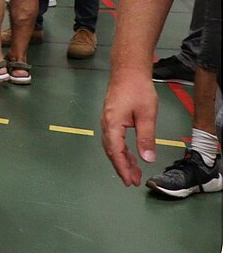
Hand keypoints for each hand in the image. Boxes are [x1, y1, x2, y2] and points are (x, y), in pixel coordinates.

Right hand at [101, 69, 159, 184]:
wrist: (128, 70)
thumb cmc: (138, 90)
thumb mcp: (146, 115)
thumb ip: (146, 138)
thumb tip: (147, 159)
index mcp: (112, 124)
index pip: (115, 151)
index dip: (122, 167)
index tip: (129, 181)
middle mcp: (106, 123)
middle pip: (111, 150)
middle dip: (121, 166)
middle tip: (132, 181)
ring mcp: (107, 120)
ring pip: (112, 145)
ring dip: (121, 159)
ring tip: (133, 172)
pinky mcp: (111, 117)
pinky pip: (113, 138)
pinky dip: (121, 149)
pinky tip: (129, 154)